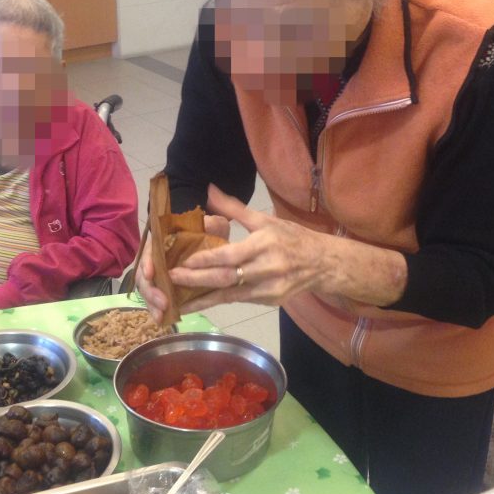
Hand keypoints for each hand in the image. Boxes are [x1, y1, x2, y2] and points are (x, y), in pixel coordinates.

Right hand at [136, 208, 231, 323]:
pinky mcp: (166, 289)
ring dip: (152, 303)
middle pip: (145, 275)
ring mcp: (159, 275)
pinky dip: (158, 310)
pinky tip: (162, 320)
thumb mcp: (213, 226)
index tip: (150, 274)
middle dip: (151, 291)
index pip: (149, 251)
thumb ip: (213, 224)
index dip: (147, 263)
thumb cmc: (208, 233)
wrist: (209, 242)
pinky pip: (157, 300)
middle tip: (163, 303)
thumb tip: (211, 224)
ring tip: (161, 315)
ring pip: (148, 290)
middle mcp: (156, 259)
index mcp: (163, 241)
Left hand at [168, 184, 329, 312]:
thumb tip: (209, 190)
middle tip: (172, 279)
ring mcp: (268, 289)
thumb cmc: (290, 237)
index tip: (183, 262)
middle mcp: (266, 269)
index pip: (230, 256)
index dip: (206, 260)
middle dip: (197, 281)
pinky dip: (218, 301)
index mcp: (264, 244)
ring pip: (230, 295)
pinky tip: (200, 302)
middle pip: (226, 278)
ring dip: (203, 299)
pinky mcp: (268, 301)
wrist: (322, 263)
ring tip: (178, 300)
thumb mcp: (264, 219)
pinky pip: (238, 300)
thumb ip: (234, 208)